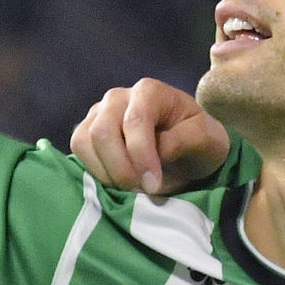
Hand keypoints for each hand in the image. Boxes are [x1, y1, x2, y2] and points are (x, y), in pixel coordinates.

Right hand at [68, 78, 231, 194]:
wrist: (190, 147)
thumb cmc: (199, 140)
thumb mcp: (206, 140)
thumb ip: (182, 141)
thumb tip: (155, 153)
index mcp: (150, 92)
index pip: (134, 121)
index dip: (141, 156)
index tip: (153, 184)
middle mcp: (119, 97)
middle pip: (102, 132)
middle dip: (120, 168)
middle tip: (141, 192)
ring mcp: (99, 113)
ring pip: (84, 141)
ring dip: (106, 172)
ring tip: (131, 189)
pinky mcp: (87, 132)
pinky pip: (78, 151)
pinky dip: (95, 172)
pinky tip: (118, 183)